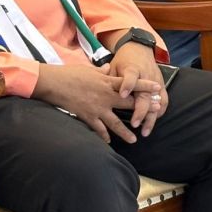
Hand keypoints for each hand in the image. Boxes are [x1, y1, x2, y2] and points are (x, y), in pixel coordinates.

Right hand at [33, 63, 157, 143]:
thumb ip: (101, 72)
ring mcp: (97, 108)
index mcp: (107, 82)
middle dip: (143, 107)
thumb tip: (108, 69)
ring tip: (135, 140)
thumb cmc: (70, 74)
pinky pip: (98, 129)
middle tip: (156, 111)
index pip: (130, 83)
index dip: (145, 85)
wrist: (53, 83)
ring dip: (125, 132)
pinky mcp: (87, 117)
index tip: (157, 88)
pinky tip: (108, 142)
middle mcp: (105, 96)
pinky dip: (103, 137)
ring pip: (115, 123)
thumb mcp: (89, 69)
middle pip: (128, 103)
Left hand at [108, 42, 166, 135]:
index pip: (131, 77)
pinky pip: (163, 101)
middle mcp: (145, 76)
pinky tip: (153, 122)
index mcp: (132, 69)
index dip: (127, 86)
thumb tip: (96, 88)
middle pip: (146, 95)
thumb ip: (107, 78)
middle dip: (141, 111)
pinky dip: (159, 112)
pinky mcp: (161, 85)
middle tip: (135, 125)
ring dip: (152, 117)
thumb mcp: (114, 66)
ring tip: (145, 131)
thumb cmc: (123, 60)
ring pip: (157, 101)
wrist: (139, 48)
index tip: (122, 95)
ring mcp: (156, 81)